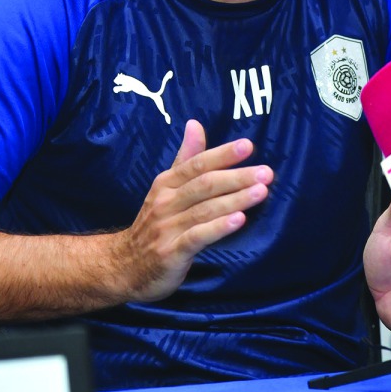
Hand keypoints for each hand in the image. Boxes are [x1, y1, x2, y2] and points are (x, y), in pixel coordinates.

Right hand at [118, 119, 272, 302]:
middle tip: (266, 172)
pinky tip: (239, 220)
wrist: (124, 267)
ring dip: (235, 199)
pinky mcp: (171, 253)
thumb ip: (185, 158)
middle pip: (205, 185)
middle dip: (237, 177)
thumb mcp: (165, 189)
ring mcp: (167, 228)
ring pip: (205, 209)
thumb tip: (195, 123)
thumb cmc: (154, 225)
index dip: (222, 154)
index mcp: (166, 183)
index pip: (197, 164)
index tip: (248, 146)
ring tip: (261, 192)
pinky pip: (197, 237)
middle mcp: (166, 202)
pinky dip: (218, 228)